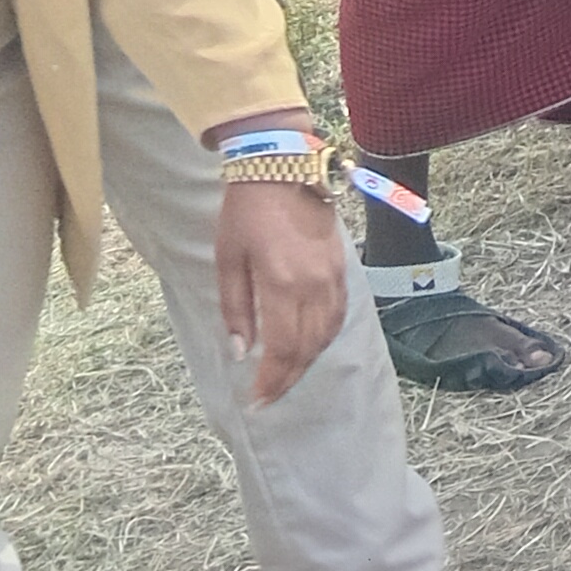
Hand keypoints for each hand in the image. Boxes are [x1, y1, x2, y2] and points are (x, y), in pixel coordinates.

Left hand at [215, 173, 348, 406]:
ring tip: (286, 375)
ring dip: (307, 360)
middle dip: (288, 378)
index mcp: (282, 285)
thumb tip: (241, 351)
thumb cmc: (245, 213)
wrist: (283, 169)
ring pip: (327, 334)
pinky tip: (310, 345)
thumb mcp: (227, 260)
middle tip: (268, 397)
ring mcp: (334, 278)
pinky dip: (325, 337)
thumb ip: (235, 309)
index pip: (281, 348)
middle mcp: (315, 286)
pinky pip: (338, 314)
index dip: (271, 380)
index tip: (257, 401)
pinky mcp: (343, 269)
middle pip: (307, 348)